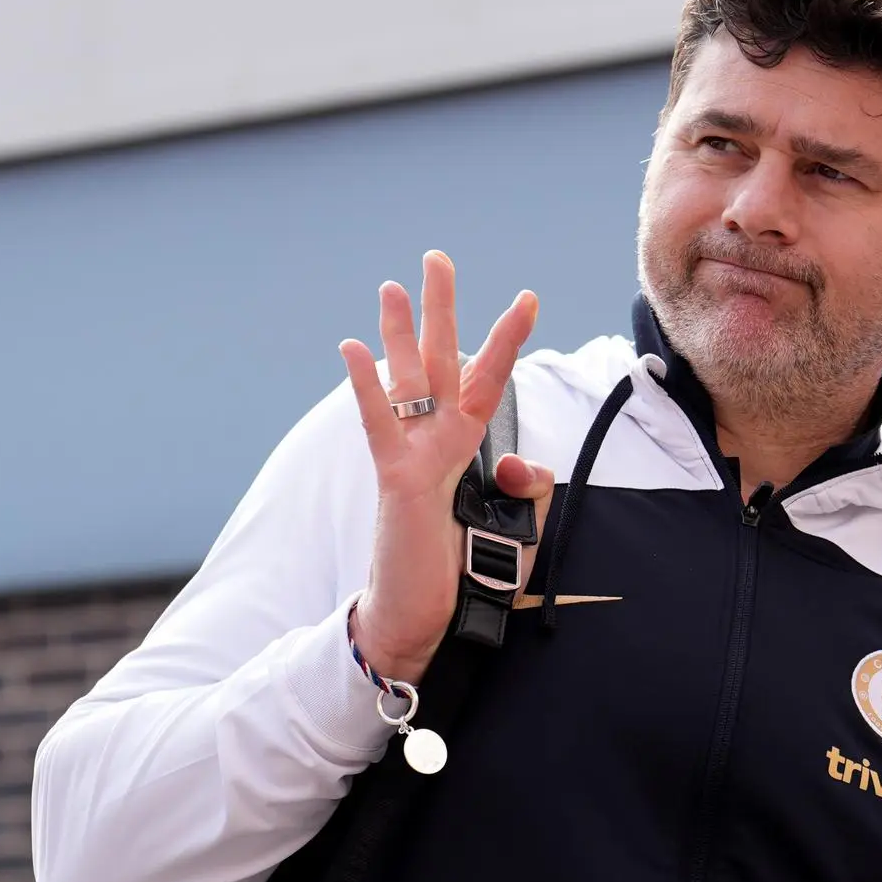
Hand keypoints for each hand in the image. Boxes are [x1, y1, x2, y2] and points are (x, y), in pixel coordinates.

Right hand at [340, 251, 555, 683]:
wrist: (426, 623)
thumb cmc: (466, 577)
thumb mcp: (518, 528)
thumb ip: (528, 488)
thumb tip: (527, 464)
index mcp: (462, 450)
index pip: (488, 383)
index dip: (506, 340)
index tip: (527, 296)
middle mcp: (435, 444)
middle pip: (440, 362)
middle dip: (441, 309)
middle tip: (437, 258)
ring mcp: (412, 459)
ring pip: (408, 382)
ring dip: (399, 332)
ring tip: (393, 284)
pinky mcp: (398, 483)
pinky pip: (380, 426)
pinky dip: (368, 387)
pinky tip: (352, 347)